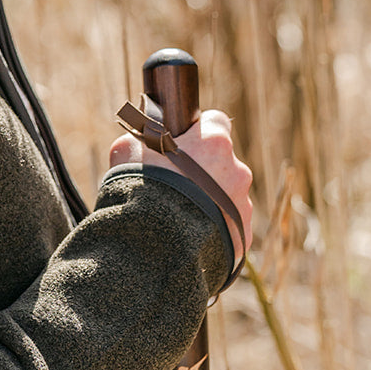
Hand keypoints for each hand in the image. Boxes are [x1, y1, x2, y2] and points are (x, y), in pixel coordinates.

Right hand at [110, 109, 253, 258]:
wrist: (153, 247)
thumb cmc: (139, 191)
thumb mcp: (126, 153)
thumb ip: (142, 141)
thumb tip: (141, 140)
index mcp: (214, 142)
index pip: (216, 122)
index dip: (198, 134)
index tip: (184, 144)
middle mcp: (237, 169)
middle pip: (224, 164)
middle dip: (205, 173)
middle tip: (177, 187)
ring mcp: (244, 204)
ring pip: (229, 197)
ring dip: (211, 203)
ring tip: (180, 219)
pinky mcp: (243, 236)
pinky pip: (230, 229)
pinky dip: (215, 231)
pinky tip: (191, 239)